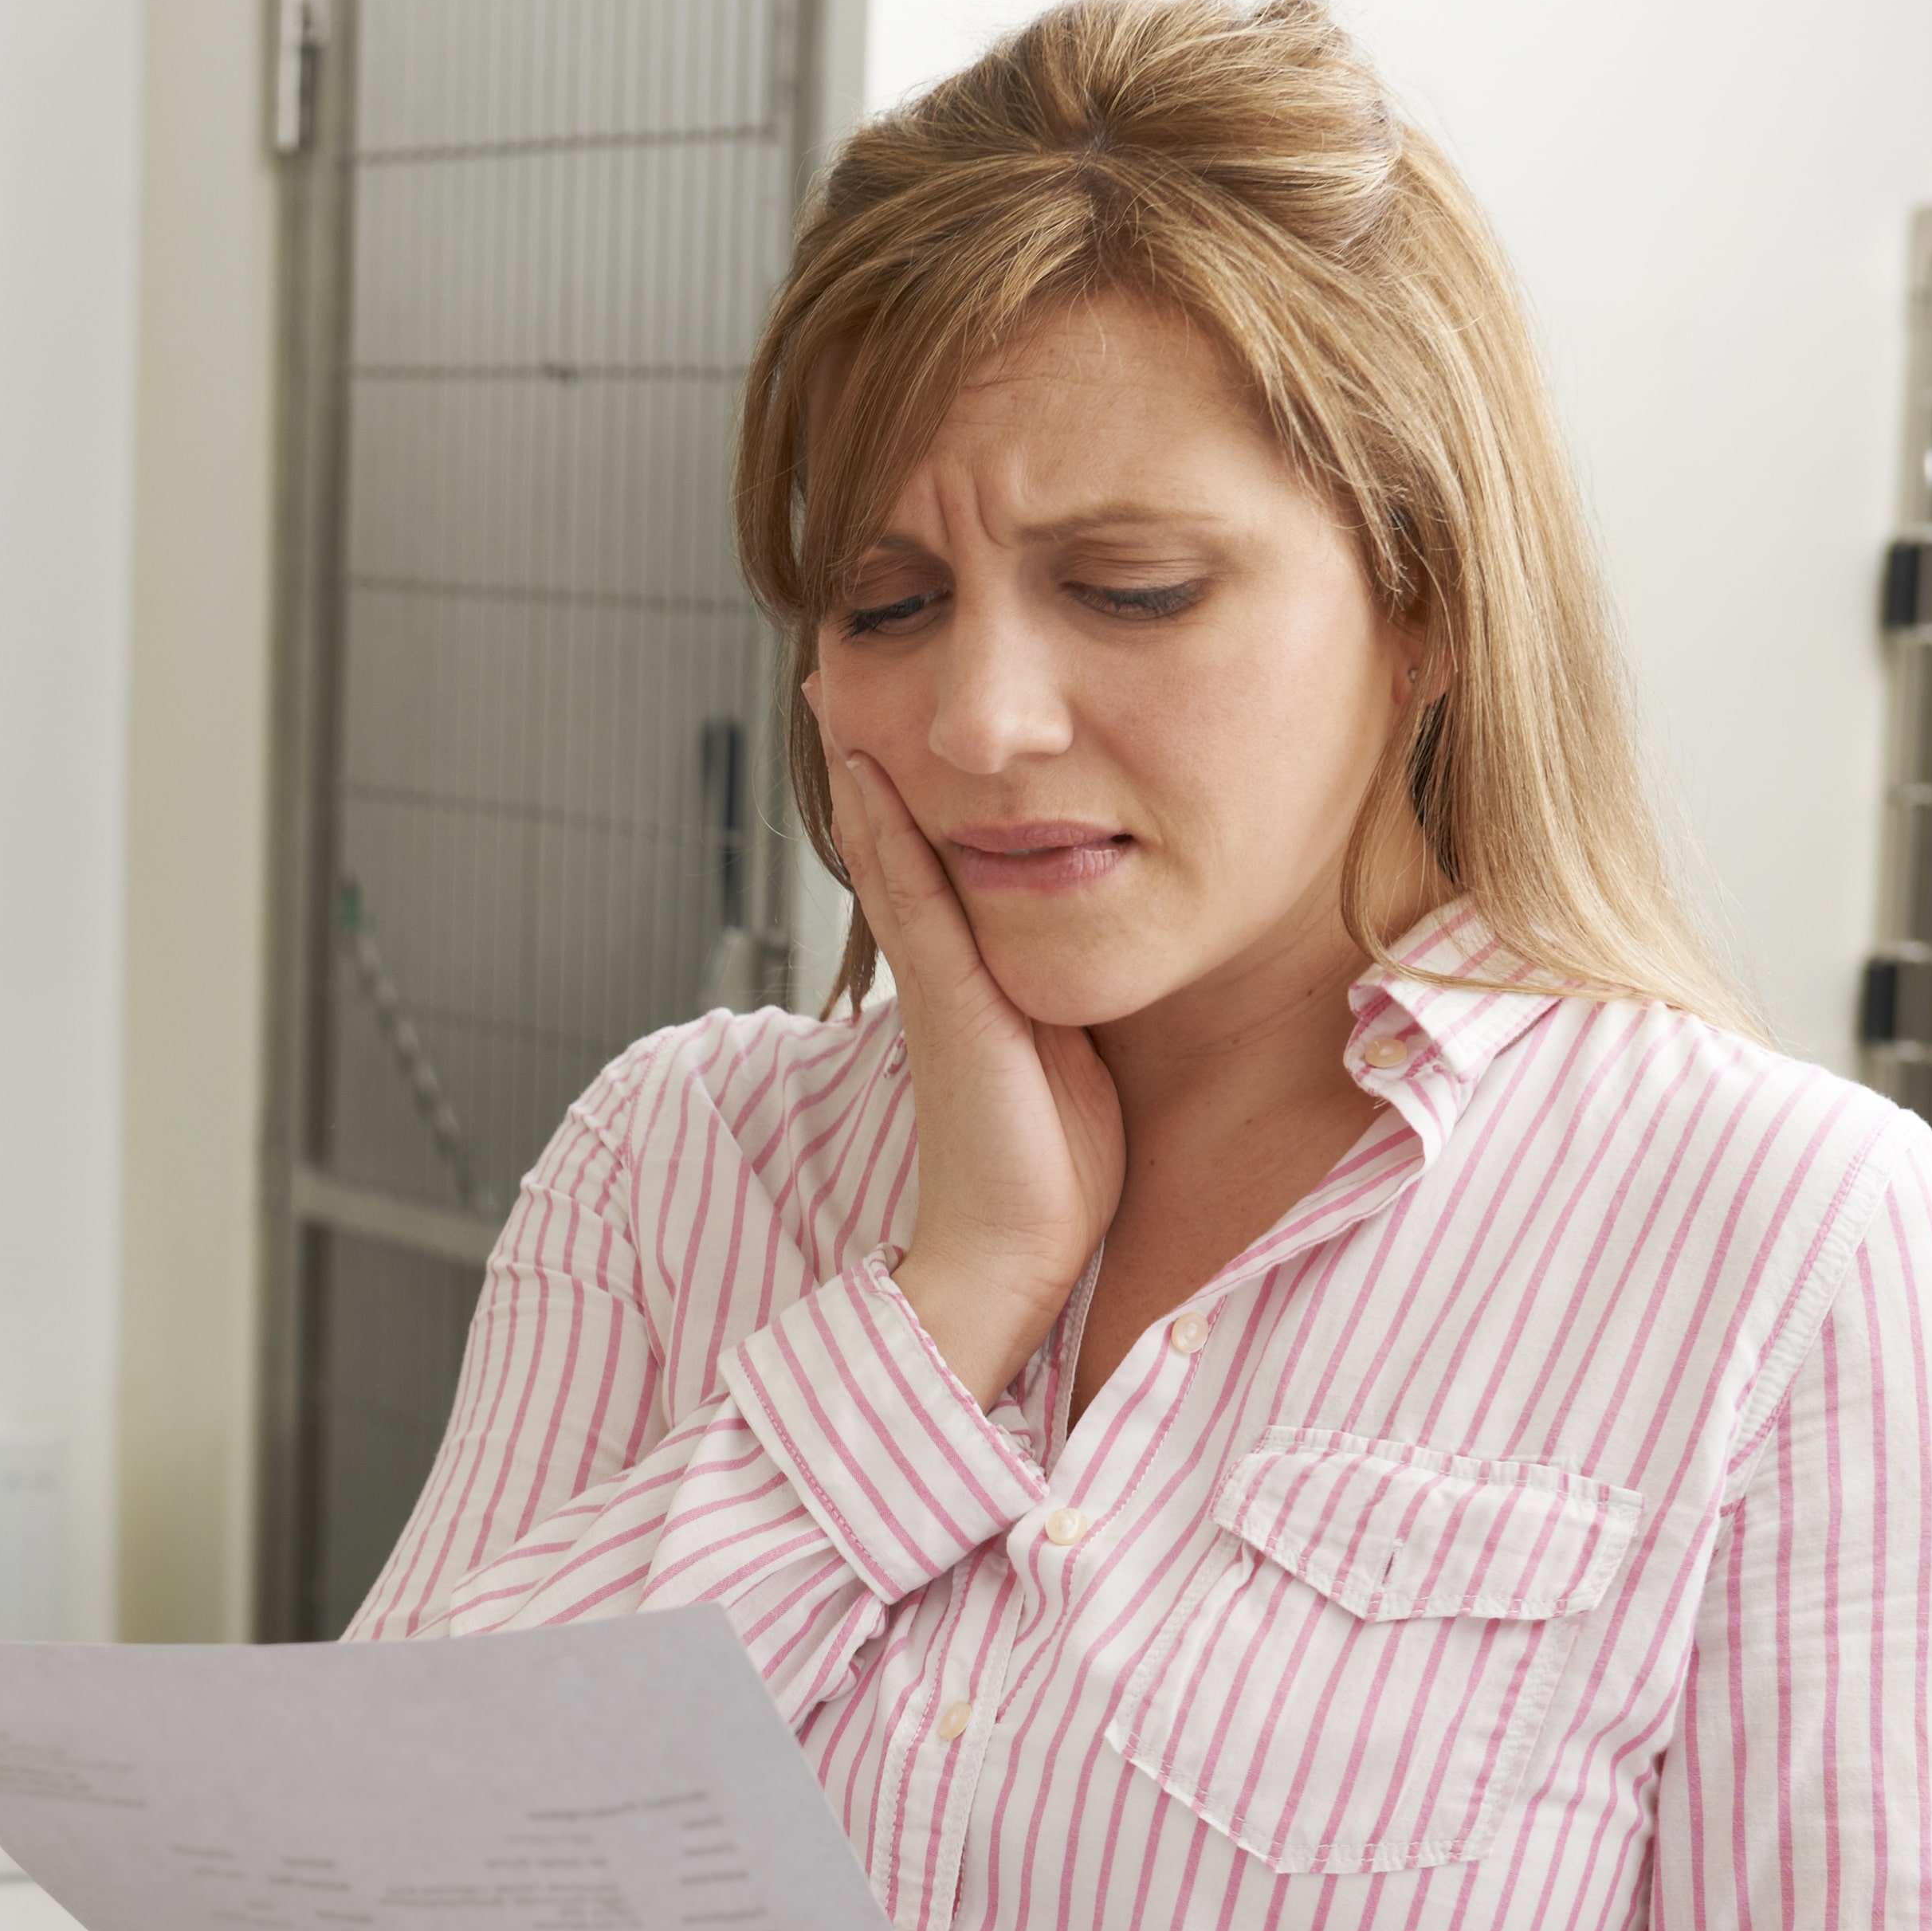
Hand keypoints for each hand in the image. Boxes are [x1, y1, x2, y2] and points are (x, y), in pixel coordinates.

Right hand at [828, 747, 1122, 1400]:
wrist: (1012, 1254)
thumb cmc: (1048, 1177)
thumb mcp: (1069, 1060)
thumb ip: (1066, 1000)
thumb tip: (1097, 949)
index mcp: (970, 983)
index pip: (930, 868)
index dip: (905, 796)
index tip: (885, 725)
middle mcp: (942, 973)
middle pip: (892, 845)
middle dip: (867, 762)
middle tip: (834, 676)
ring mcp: (937, 985)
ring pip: (890, 856)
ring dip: (862, 774)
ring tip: (834, 695)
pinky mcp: (947, 1003)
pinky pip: (914, 898)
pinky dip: (889, 832)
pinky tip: (871, 773)